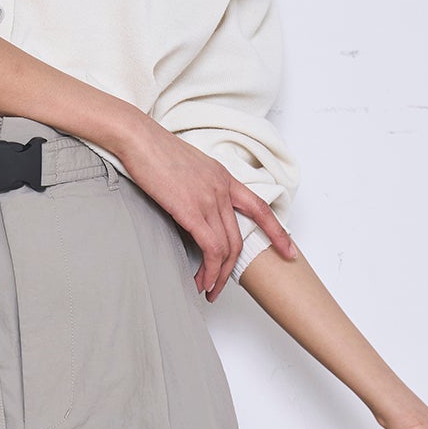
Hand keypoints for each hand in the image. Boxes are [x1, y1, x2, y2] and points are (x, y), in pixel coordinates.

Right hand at [115, 115, 298, 299]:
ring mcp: (209, 199)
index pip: (259, 208)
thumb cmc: (153, 150)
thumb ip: (198, 188)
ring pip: (225, 248)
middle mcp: (222, 189)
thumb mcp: (187, 168)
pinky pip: (210, 248)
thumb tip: (193, 208)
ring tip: (207, 290)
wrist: (138, 138)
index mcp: (223, 177)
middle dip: (232, 269)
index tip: (289, 251)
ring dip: (217, 275)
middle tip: (219, 288)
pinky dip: (209, 269)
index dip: (277, 232)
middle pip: (239, 238)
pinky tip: (200, 280)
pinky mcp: (191, 210)